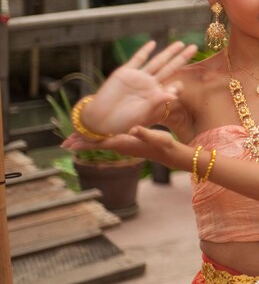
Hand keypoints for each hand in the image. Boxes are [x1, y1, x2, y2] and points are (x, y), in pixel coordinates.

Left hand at [62, 126, 178, 162]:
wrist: (169, 154)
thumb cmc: (163, 144)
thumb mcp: (156, 137)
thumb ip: (144, 132)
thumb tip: (133, 129)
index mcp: (123, 143)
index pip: (99, 143)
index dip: (84, 143)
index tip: (70, 144)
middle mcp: (120, 146)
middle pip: (95, 145)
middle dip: (80, 144)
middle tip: (63, 144)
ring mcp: (122, 146)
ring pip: (100, 144)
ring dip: (87, 142)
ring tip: (73, 141)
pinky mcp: (126, 144)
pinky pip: (106, 142)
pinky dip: (96, 140)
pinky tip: (94, 136)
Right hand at [80, 41, 194, 135]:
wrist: (101, 120)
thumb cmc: (123, 122)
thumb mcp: (143, 114)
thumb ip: (158, 102)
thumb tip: (174, 93)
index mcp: (156, 96)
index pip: (173, 86)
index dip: (179, 84)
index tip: (183, 83)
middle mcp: (149, 84)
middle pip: (169, 67)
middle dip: (181, 58)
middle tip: (194, 47)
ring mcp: (138, 77)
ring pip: (157, 61)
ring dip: (168, 52)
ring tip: (180, 43)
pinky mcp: (125, 72)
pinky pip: (137, 59)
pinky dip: (144, 51)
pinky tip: (153, 43)